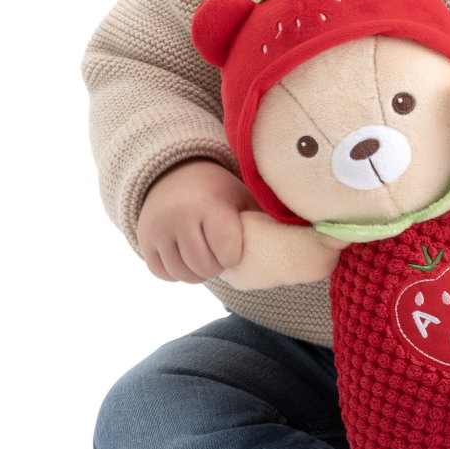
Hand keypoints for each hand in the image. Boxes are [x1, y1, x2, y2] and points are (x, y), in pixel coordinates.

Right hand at [136, 159, 254, 282]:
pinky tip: (186, 258)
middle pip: (204, 266)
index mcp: (210, 206)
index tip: (234, 249)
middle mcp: (180, 217)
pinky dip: (177, 273)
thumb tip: (304, 244)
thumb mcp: (241, 197)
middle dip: (216, 267)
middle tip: (219, 256)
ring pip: (183, 274)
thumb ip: (263, 218)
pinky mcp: (144, 241)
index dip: (233, 257)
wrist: (173, 174)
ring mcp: (158, 230)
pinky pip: (163, 273)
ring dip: (198, 273)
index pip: (227, 252)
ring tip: (205, 257)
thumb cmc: (217, 191)